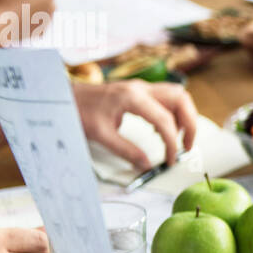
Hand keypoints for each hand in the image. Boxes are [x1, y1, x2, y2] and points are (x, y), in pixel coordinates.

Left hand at [73, 80, 198, 170]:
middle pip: (181, 99)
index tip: (169, 160)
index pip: (165, 120)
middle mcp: (141, 88)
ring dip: (184, 116)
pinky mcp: (138, 90)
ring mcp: (141, 87)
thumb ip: (127, 151)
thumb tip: (147, 165)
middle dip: (190, 123)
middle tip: (186, 146)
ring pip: (177, 95)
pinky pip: (166, 98)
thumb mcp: (101, 135)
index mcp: (132, 98)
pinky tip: (162, 130)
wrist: (62, 96)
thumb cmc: (78, 111)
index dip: (172, 143)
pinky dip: (172, 113)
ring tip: (177, 138)